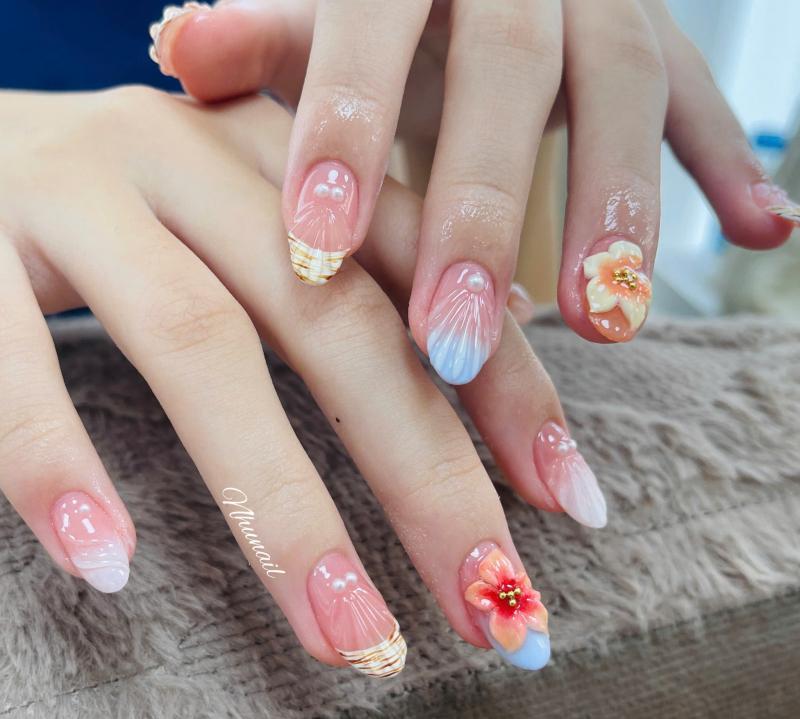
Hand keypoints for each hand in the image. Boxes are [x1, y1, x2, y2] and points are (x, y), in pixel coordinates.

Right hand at [0, 87, 602, 674]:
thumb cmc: (123, 210)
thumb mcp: (244, 223)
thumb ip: (347, 280)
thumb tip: (481, 358)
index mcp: (277, 159)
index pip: (422, 269)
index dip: (505, 384)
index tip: (568, 503)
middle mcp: (191, 158)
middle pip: (336, 320)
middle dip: (425, 472)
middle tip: (491, 603)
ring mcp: (74, 192)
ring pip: (200, 346)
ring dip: (283, 505)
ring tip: (348, 636)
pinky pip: (12, 362)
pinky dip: (59, 463)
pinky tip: (109, 565)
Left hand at [149, 0, 799, 371]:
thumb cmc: (372, 5)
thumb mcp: (312, 12)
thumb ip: (260, 33)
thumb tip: (182, 44)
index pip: (368, 29)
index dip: (346, 132)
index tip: (320, 250)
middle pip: (507, 74)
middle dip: (484, 212)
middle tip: (458, 340)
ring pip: (623, 84)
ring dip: (620, 207)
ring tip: (613, 322)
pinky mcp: (653, 35)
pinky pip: (696, 91)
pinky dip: (730, 161)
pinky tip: (769, 231)